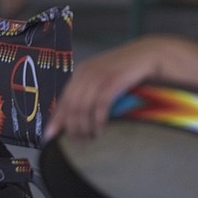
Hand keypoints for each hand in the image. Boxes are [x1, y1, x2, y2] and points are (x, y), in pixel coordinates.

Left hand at [45, 37, 173, 141]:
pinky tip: (100, 131)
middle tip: (78, 143)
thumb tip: (78, 116)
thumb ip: (90, 91)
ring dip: (84, 127)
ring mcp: (99, 76)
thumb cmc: (126, 70)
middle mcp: (86, 73)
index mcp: (81, 72)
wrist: (148, 55)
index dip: (56, 119)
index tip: (50, 136)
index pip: (63, 99)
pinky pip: (100, 105)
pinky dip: (98, 120)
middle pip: (71, 106)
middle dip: (72, 128)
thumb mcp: (103, 77)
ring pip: (83, 107)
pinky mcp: (113, 81)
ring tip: (89, 140)